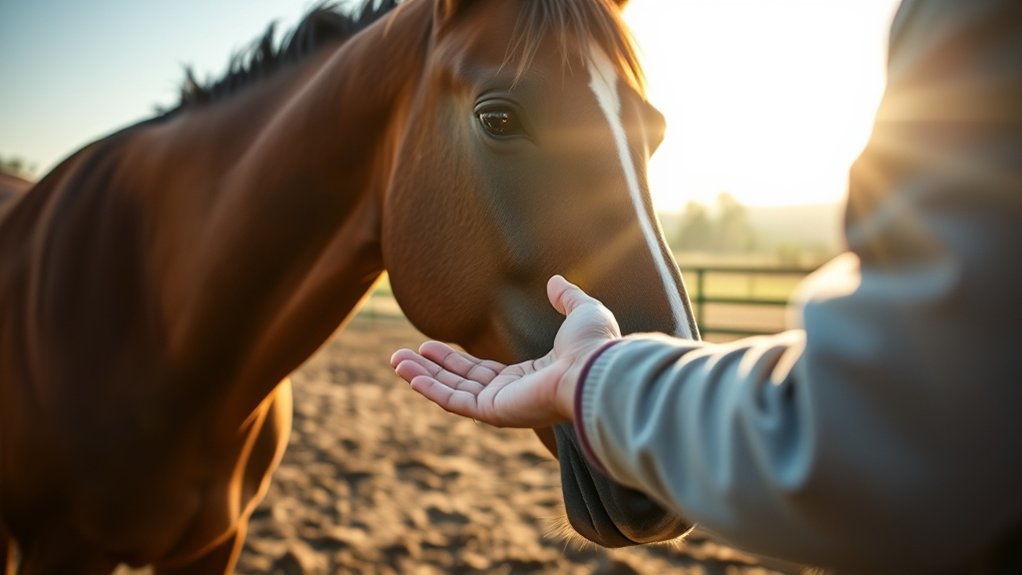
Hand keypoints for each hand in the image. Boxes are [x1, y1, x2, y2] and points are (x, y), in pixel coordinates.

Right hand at [390, 275, 620, 426]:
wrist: (598, 370)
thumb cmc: (595, 346)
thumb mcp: (580, 312)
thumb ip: (567, 298)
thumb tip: (556, 281)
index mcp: (530, 377)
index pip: (483, 372)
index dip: (453, 360)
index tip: (427, 346)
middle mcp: (514, 395)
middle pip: (461, 382)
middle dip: (430, 369)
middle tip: (400, 357)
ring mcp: (503, 406)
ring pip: (453, 392)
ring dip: (422, 378)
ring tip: (396, 362)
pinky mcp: (496, 411)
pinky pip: (456, 402)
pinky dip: (430, 389)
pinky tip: (409, 376)